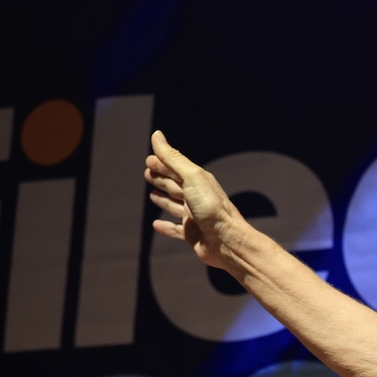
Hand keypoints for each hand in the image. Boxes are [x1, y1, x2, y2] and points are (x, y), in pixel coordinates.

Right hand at [146, 130, 243, 273]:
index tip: (149, 159)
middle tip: (148, 173)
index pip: (175, 169)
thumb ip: (173, 158)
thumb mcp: (192, 177)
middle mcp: (196, 198)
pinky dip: (165, 227)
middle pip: (174, 185)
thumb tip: (157, 135)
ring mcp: (194, 217)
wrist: (228, 241)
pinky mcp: (191, 235)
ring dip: (164, 200)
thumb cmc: (212, 208)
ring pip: (174, 206)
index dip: (162, 163)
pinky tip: (156, 225)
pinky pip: (175, 230)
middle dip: (161, 178)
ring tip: (152, 195)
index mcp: (198, 182)